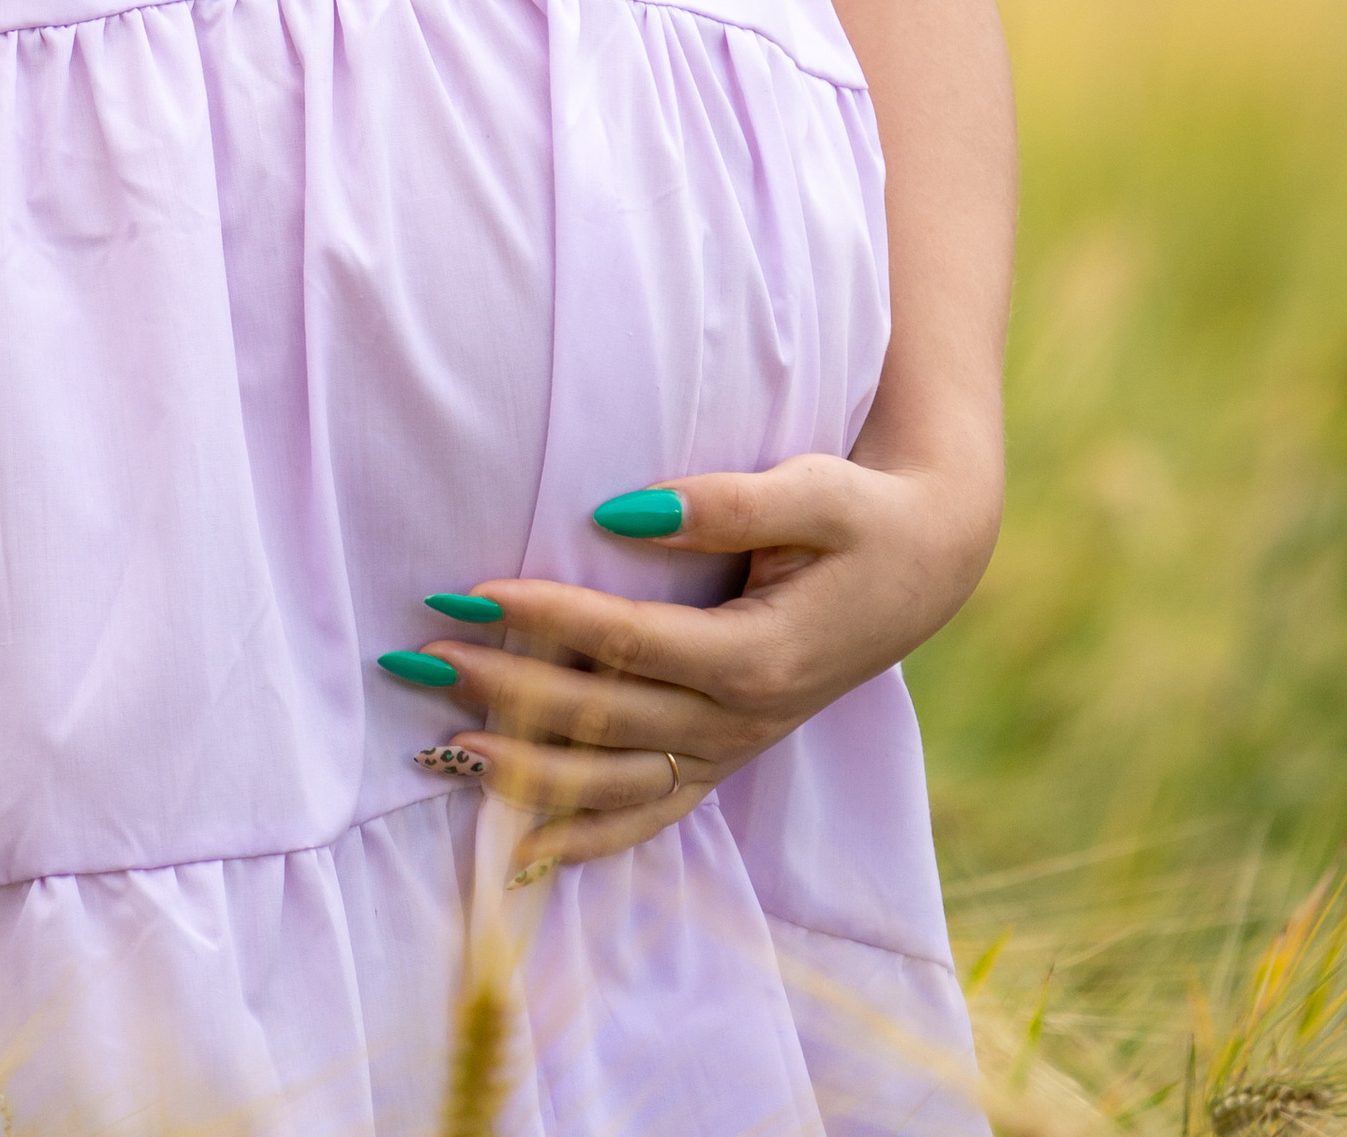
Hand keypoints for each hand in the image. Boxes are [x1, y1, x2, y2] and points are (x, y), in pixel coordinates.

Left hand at [397, 448, 1001, 879]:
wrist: (926, 566)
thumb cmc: (860, 517)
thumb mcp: (813, 491)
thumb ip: (725, 503)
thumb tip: (624, 507)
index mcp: (761, 656)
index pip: (630, 642)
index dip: (548, 617)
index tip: (470, 591)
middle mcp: (744, 719)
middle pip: (606, 717)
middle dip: (508, 690)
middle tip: (421, 660)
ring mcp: (735, 749)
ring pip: (618, 782)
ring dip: (527, 770)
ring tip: (441, 748)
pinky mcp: (728, 757)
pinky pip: (651, 815)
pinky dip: (584, 839)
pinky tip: (516, 854)